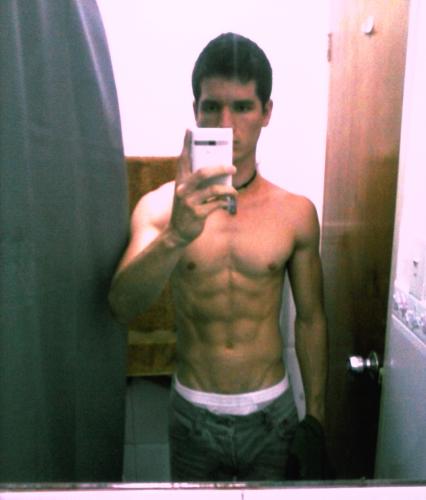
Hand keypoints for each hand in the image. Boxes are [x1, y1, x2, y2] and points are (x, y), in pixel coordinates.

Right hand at [169, 130, 236, 244]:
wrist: (177, 232)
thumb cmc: (187, 208)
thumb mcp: (188, 192)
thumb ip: (199, 181)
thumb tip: (220, 168)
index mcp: (180, 180)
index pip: (183, 158)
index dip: (186, 143)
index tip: (189, 129)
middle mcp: (183, 189)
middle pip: (203, 172)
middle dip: (220, 167)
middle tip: (232, 166)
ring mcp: (189, 202)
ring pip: (213, 190)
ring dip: (228, 190)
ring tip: (234, 192)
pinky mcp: (196, 214)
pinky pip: (216, 205)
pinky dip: (223, 203)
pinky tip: (226, 203)